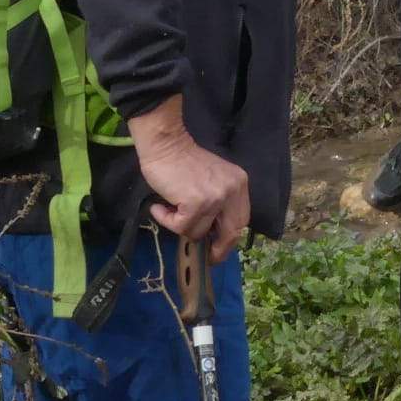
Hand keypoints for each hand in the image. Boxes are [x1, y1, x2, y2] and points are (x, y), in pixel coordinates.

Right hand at [133, 97, 248, 263]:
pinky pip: (181, 226)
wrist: (165, 144)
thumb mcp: (212, 181)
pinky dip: (166, 220)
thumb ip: (218, 203)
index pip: (241, 220)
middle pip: (231, 232)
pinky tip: (158, 207)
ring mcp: (216, 197)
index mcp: (239, 184)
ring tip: (167, 209)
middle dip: (218, 249)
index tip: (218, 251)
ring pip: (199, 231)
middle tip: (205, 256)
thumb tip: (211, 235)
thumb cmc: (182, 162)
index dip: (230, 239)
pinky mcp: (197, 202)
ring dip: (179, 226)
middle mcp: (233, 190)